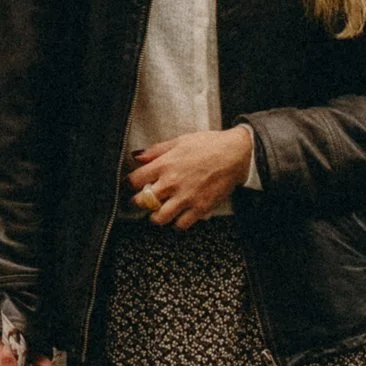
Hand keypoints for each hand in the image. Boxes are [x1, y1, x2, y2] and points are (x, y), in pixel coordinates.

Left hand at [127, 123, 254, 227]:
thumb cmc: (208, 145)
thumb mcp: (179, 141)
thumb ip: (156, 150)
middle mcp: (173, 183)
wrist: (235, 155)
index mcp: (165, 164)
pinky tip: (177, 216)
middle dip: (139, 203)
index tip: (132, 185)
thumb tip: (137, 156)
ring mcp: (186, 197)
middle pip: (143, 202)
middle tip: (141, 201)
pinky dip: (176, 223)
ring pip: (160, 218)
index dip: (130, 184)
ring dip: (155, 216)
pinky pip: (181, 225)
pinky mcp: (200, 208)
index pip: (135, 180)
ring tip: (157, 212)